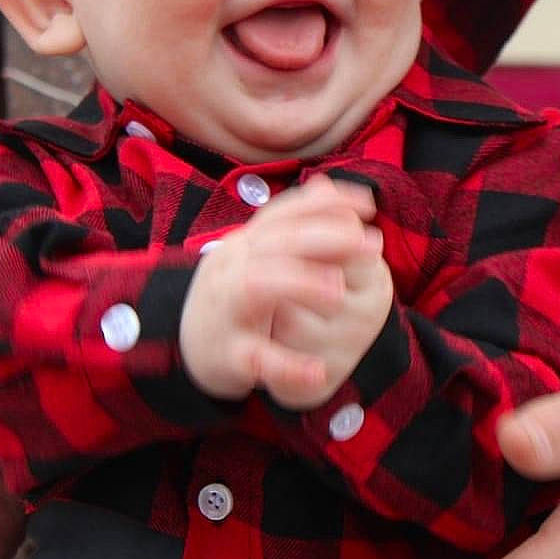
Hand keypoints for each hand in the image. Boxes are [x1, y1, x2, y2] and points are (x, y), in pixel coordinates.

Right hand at [180, 176, 384, 406]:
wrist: (188, 350)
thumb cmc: (234, 300)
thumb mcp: (258, 257)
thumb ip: (293, 226)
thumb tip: (329, 187)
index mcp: (242, 244)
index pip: (283, 214)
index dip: (325, 205)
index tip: (369, 205)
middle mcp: (230, 269)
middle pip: (274, 242)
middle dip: (326, 238)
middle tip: (371, 246)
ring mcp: (225, 311)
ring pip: (257, 285)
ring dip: (301, 283)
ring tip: (339, 294)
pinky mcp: (227, 355)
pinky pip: (255, 358)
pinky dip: (286, 365)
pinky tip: (317, 371)